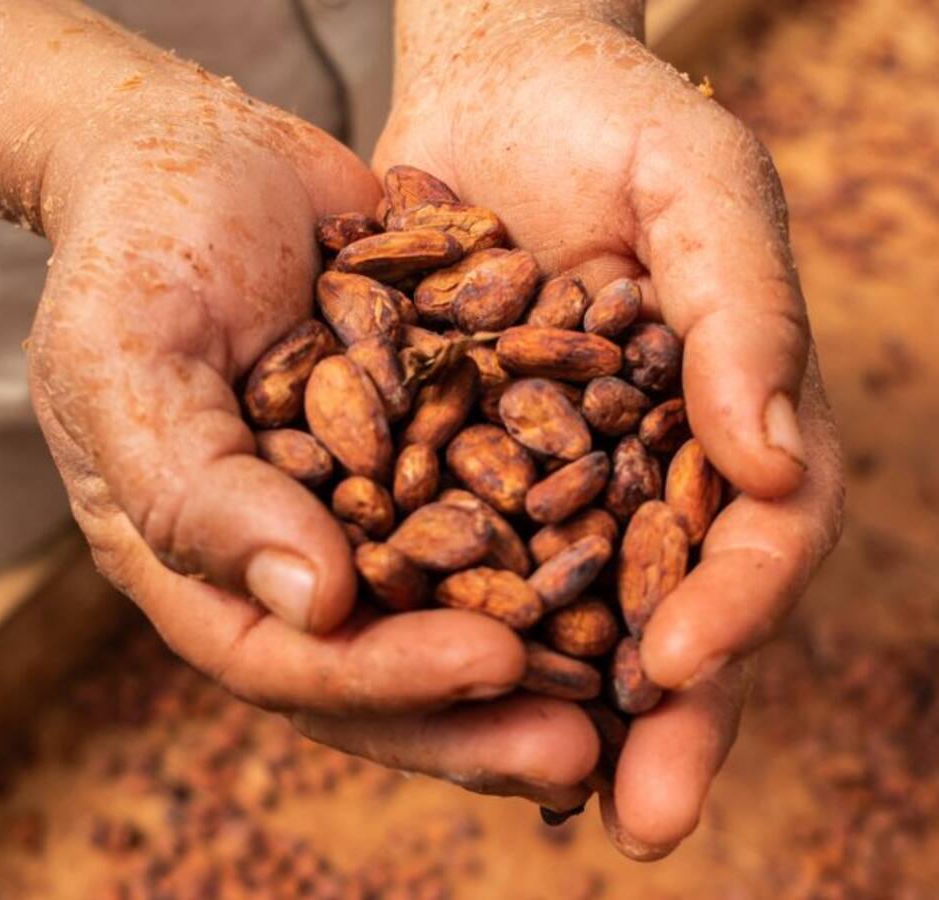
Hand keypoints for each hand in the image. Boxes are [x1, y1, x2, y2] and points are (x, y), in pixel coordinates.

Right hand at [26, 59, 597, 809]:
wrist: (191, 152)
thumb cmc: (133, 253)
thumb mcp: (129, 364)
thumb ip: (196, 490)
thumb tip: (315, 607)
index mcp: (199, 563)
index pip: (286, 660)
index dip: (384, 679)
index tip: (491, 663)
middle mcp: (287, 552)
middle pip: (380, 667)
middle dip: (477, 715)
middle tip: (584, 750)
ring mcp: (359, 502)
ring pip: (451, 606)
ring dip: (535, 654)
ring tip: (634, 692)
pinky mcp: (424, 442)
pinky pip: (493, 506)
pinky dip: (558, 540)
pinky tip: (640, 560)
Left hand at [374, 9, 843, 855]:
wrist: (497, 81)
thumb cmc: (617, 118)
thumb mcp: (699, 185)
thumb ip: (746, 310)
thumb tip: (769, 464)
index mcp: (727, 419)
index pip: (759, 539)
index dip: (738, 608)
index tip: (682, 664)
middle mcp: (644, 465)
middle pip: (668, 607)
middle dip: (663, 719)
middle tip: (641, 819)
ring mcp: (550, 469)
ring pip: (558, 608)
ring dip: (547, 706)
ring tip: (529, 792)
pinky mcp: (454, 454)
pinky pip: (448, 551)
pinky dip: (440, 619)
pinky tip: (411, 684)